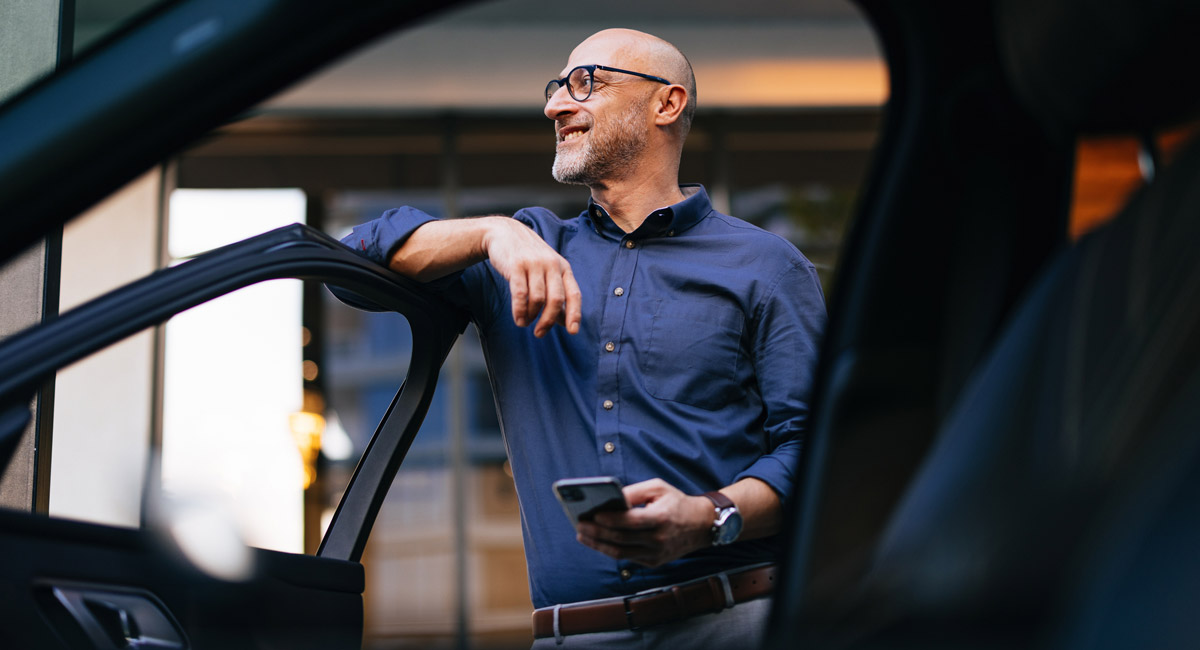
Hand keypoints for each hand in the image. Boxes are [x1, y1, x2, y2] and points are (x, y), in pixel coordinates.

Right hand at [482, 218, 581, 336]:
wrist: (504, 233)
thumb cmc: (528, 257)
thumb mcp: (547, 270)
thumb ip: (556, 292)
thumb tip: (565, 321)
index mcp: (563, 267)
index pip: (574, 294)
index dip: (574, 313)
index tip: (572, 331)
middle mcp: (551, 264)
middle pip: (556, 299)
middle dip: (548, 321)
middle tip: (539, 333)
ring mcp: (534, 264)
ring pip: (538, 299)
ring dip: (531, 316)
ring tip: (524, 322)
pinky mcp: (516, 265)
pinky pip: (520, 294)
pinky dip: (519, 310)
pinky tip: (518, 318)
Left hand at [576, 478, 714, 566]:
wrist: (701, 525)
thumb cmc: (676, 502)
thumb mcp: (658, 488)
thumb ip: (634, 492)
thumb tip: (610, 498)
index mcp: (661, 518)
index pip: (631, 522)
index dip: (610, 520)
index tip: (592, 515)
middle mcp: (659, 539)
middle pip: (621, 539)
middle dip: (597, 533)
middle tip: (580, 525)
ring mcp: (656, 554)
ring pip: (621, 553)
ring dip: (599, 545)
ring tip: (583, 535)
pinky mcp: (654, 562)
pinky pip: (627, 558)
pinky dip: (610, 550)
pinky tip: (598, 541)